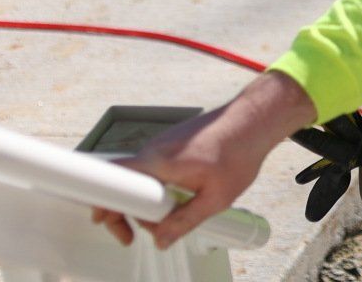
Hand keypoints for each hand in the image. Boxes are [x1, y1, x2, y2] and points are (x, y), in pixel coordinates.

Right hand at [92, 71, 316, 250]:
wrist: (255, 120)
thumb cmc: (239, 152)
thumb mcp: (215, 198)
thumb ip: (184, 221)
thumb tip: (161, 240)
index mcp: (158, 162)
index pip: (114, 182)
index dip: (106, 207)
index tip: (110, 226)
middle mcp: (154, 149)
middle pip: (127, 186)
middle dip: (136, 213)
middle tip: (153, 231)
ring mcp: (161, 144)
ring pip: (142, 179)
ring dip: (152, 201)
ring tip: (179, 212)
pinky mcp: (171, 143)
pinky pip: (155, 169)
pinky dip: (161, 186)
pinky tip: (185, 195)